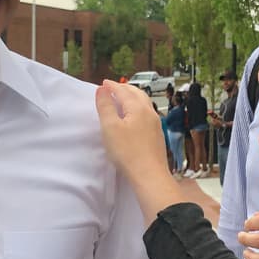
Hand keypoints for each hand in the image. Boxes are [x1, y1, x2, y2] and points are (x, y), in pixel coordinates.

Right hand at [95, 82, 182, 219]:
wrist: (149, 176)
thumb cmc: (127, 152)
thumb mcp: (110, 128)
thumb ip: (105, 106)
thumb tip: (102, 89)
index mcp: (138, 107)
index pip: (123, 91)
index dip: (112, 86)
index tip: (103, 83)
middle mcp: (149, 112)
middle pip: (137, 94)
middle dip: (124, 88)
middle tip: (113, 87)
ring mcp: (156, 124)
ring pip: (144, 104)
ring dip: (133, 97)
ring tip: (123, 99)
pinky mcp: (157, 136)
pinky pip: (147, 114)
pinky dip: (138, 108)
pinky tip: (134, 117)